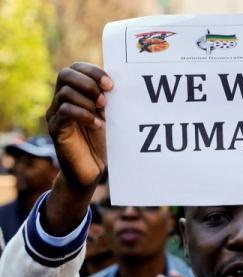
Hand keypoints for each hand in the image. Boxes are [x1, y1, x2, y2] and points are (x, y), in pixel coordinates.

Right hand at [46, 62, 112, 187]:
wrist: (91, 171)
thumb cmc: (102, 143)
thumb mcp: (108, 117)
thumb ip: (107, 99)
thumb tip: (116, 81)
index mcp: (74, 94)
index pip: (75, 68)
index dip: (92, 71)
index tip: (111, 85)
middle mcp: (60, 101)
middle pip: (65, 74)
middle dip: (88, 82)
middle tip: (105, 99)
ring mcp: (56, 115)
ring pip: (65, 92)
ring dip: (87, 100)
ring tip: (102, 114)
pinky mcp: (56, 130)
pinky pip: (65, 111)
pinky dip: (84, 115)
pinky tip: (97, 125)